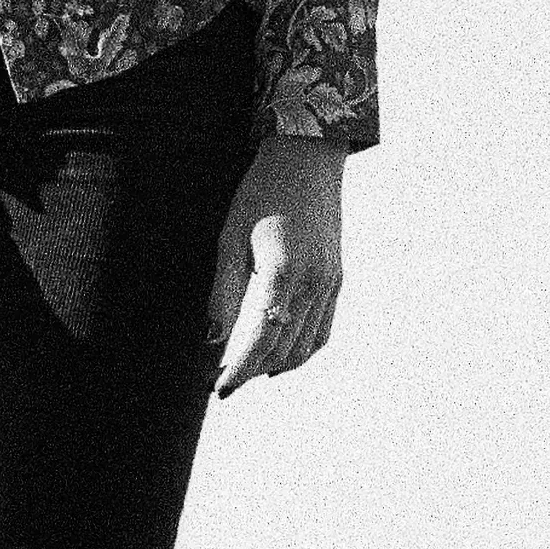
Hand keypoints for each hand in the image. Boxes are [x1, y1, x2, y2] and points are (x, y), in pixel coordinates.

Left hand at [207, 132, 346, 395]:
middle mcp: (315, 282)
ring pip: (308, 346)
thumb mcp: (230, 238)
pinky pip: (324, 329)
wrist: (307, 159)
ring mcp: (331, 283)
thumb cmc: (261, 193)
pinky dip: (303, 350)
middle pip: (285, 349)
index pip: (261, 339)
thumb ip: (224, 292)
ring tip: (249, 374)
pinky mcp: (337, 279)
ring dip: (278, 366)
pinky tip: (281, 356)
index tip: (219, 389)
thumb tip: (212, 341)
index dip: (239, 369)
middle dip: (254, 372)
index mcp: (284, 271)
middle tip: (225, 384)